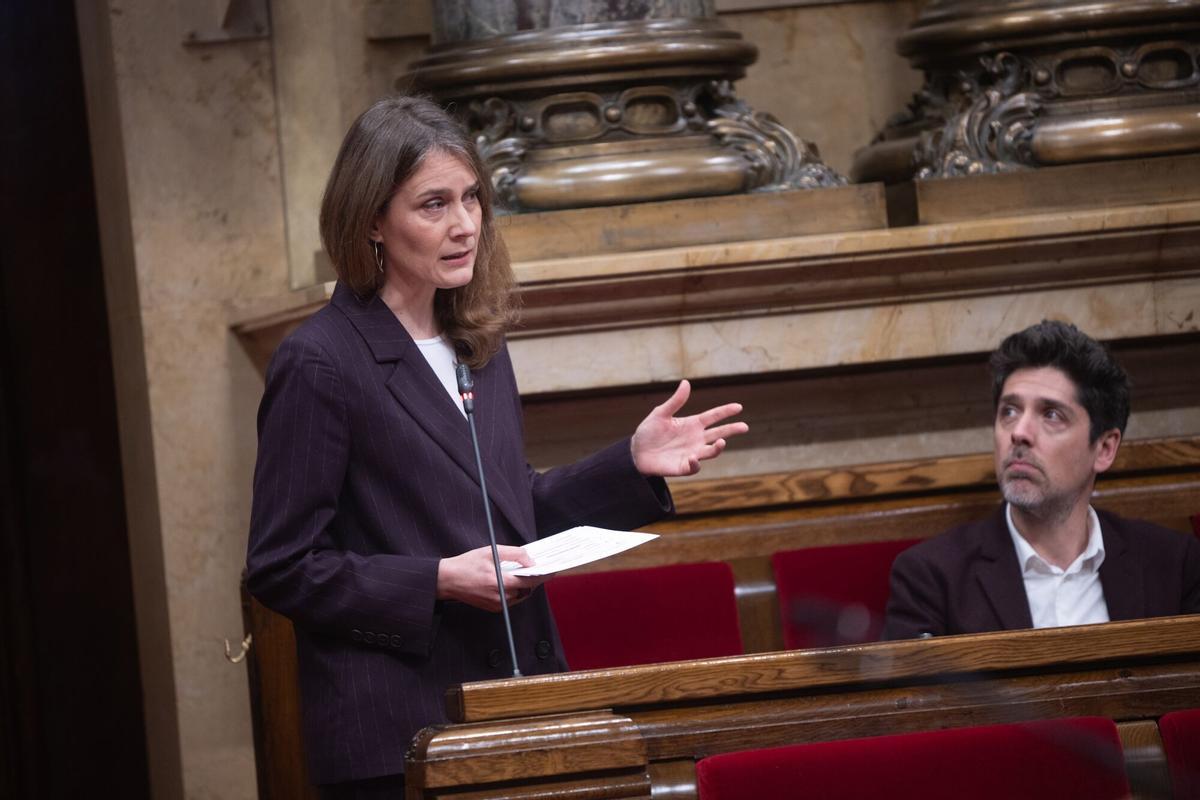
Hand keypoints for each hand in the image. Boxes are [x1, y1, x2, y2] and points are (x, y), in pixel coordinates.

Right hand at [437, 545, 543, 611]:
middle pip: (526, 589)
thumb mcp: (491, 551)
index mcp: (499, 582)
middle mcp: (500, 597)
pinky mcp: (494, 608)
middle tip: (536, 569)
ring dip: (523, 585)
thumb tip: (530, 560)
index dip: (542, 576)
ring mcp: (497, 605)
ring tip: (521, 573)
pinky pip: (511, 600)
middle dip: (532, 579)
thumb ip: (514, 554)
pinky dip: (514, 591)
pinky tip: (510, 580)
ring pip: (520, 596)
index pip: (529, 582)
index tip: (552, 571)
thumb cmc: (467, 564)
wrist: (447, 580)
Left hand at [631, 379, 747, 476]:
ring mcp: (692, 453)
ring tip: (722, 442)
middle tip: (745, 426)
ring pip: (711, 451)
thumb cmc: (648, 432)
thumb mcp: (660, 414)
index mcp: (692, 424)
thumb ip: (675, 401)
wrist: (636, 452)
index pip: (713, 416)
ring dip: (718, 447)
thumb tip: (686, 383)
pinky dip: (696, 463)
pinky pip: (694, 466)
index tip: (739, 407)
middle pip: (719, 433)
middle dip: (732, 430)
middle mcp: (696, 439)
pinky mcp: (684, 467)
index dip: (726, 411)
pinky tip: (692, 457)